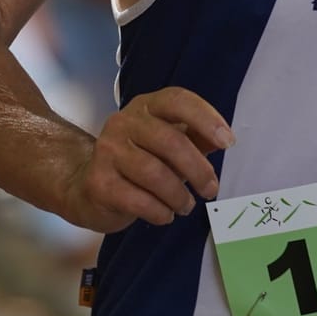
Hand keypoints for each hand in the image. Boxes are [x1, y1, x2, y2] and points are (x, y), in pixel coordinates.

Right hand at [63, 87, 233, 231]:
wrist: (88, 188)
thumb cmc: (140, 164)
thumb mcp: (169, 146)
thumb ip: (196, 138)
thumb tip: (224, 139)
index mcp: (145, 107)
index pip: (177, 100)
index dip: (206, 118)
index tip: (228, 142)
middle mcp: (122, 123)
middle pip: (170, 141)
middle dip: (198, 170)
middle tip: (211, 190)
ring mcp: (107, 152)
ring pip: (155, 173)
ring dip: (179, 195)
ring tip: (186, 206)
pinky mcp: (99, 183)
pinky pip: (139, 200)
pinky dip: (160, 212)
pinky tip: (165, 215)